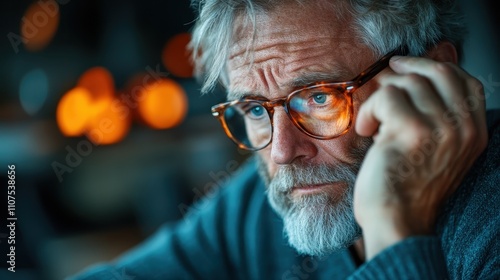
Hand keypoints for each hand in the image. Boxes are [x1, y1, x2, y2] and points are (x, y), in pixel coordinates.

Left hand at [354, 54, 487, 258]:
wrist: (396, 222)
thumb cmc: (406, 189)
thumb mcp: (436, 152)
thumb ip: (439, 120)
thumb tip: (416, 79)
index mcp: (474, 133)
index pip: (465, 81)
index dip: (433, 67)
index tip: (406, 67)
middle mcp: (464, 128)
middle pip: (439, 72)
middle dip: (406, 68)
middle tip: (383, 76)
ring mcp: (441, 128)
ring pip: (407, 83)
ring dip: (380, 98)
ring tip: (373, 123)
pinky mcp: (413, 130)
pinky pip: (386, 97)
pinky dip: (368, 111)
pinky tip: (366, 130)